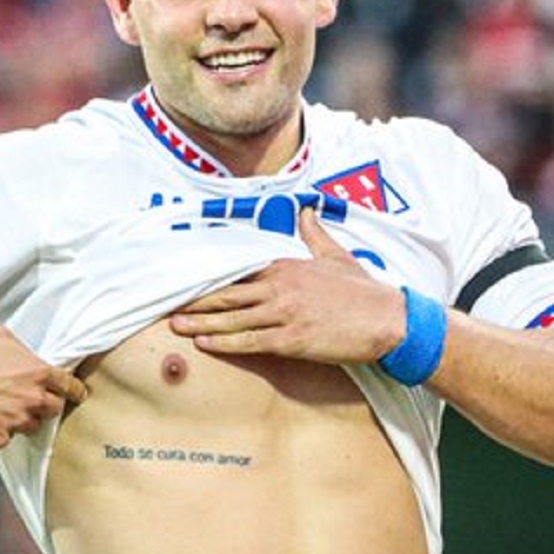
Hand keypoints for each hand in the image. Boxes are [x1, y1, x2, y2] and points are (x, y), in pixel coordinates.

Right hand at [0, 324, 86, 450]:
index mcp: (37, 373)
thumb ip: (24, 351)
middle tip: (27, 399)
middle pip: (53, 409)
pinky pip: (5, 439)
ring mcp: (14, 422)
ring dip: (20, 419)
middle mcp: (30, 399)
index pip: (70, 386)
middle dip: (44, 405)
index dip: (74, 390)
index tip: (76, 394)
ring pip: (30, 426)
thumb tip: (31, 359)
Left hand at [171, 207, 406, 363]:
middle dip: (196, 301)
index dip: (211, 278)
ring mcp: (284, 314)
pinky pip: (249, 341)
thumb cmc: (362, 291)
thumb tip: (306, 209)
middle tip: (166, 305)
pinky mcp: (291, 339)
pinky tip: (204, 344)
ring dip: (201, 323)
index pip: (239, 271)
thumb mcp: (336, 255)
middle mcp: (280, 287)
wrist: (387, 320)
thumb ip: (314, 233)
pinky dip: (224, 343)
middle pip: (227, 295)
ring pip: (232, 319)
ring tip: (174, 326)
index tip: (187, 280)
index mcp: (287, 266)